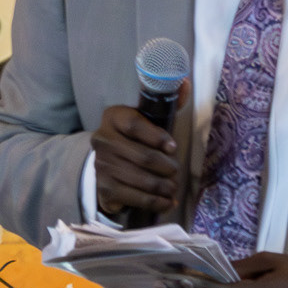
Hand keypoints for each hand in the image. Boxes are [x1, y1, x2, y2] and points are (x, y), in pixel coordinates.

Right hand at [90, 85, 188, 220]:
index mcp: (112, 117)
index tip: (173, 147)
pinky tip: (167, 202)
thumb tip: (185, 84)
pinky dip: (157, 202)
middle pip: (143, 156)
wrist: (107, 165)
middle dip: (167, 167)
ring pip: (143, 179)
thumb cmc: (134, 139)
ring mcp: (102, 166)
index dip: (157, 137)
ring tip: (173, 187)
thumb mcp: (146, 119)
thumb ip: (167, 104)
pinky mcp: (105, 189)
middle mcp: (102, 140)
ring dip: (165, 186)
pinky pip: (137, 198)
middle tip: (177, 171)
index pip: (134, 125)